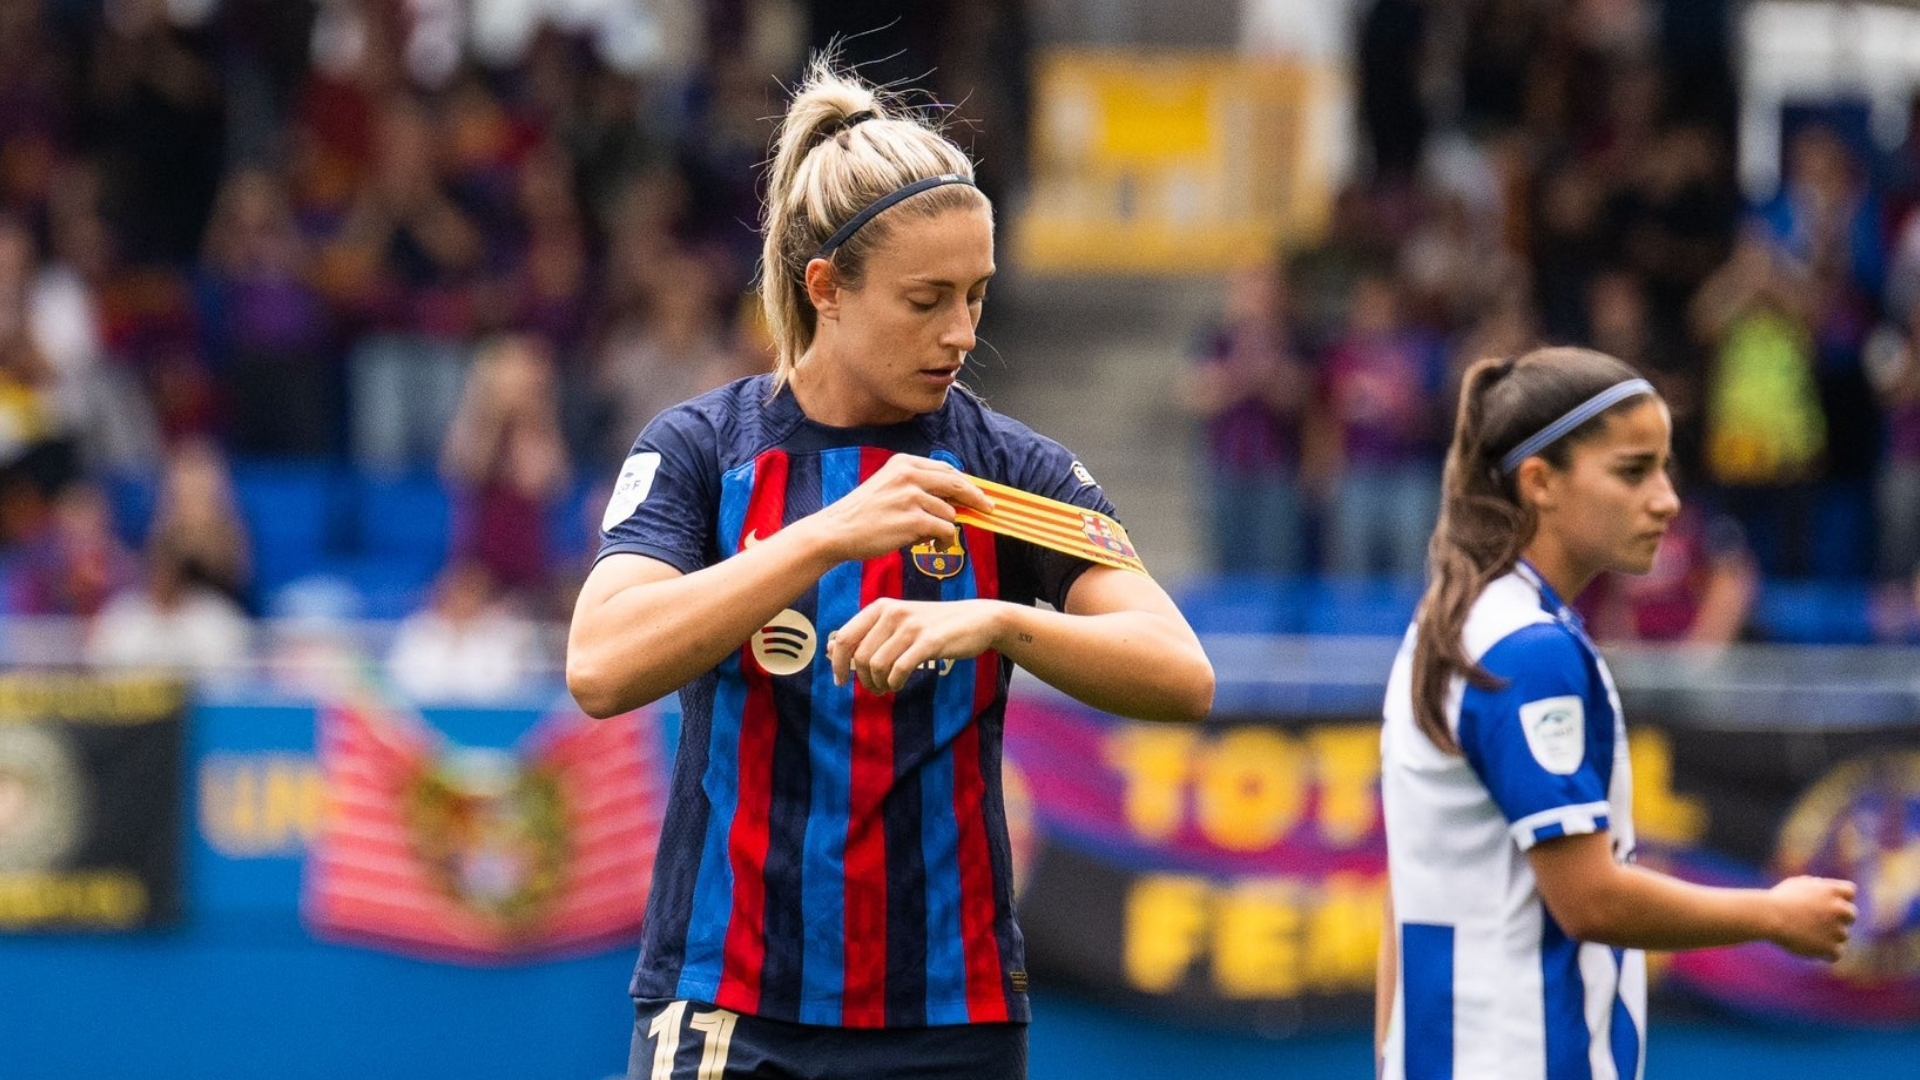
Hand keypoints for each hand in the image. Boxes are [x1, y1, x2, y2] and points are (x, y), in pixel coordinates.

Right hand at [806, 454, 992, 563]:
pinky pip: (945, 530)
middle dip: (976, 498)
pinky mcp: (914, 520)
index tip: (978, 494)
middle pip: (957, 484)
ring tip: (933, 540)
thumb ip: (916, 486)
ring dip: (947, 530)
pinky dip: (944, 541)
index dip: (965, 483)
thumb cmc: (862, 514)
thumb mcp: (887, 486)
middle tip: (988, 509)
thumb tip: (951, 498)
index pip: (945, 470)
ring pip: (950, 513)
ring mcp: (912, 497)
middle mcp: (909, 475)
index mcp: (904, 463)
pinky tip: (933, 546)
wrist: (837, 531)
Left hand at [826, 598, 1004, 694]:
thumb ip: (866, 634)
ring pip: (877, 665)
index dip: (837, 663)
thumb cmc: (935, 625)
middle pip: (859, 656)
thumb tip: (830, 648)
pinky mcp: (929, 641)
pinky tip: (898, 685)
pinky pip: (899, 669)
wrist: (978, 619)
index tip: (840, 681)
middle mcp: (892, 612)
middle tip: (875, 689)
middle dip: (862, 680)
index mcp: (881, 607)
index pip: (843, 637)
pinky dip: (894, 683)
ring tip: (888, 688)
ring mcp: (911, 626)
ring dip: (879, 684)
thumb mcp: (898, 624)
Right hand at [1766, 876, 1856, 960]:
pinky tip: (1809, 947)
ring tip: (1805, 934)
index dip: (1838, 898)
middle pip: (1850, 915)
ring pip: (1842, 935)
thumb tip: (1823, 890)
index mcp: (1832, 891)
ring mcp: (1838, 929)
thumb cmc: (1778, 900)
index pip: (1849, 892)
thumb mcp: (1797, 885)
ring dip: (1829, 936)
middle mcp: (1839, 909)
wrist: (1770, 917)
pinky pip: (1836, 953)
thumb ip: (1816, 887)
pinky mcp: (1831, 948)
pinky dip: (1825, 953)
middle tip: (1817, 922)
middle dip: (1837, 918)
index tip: (1824, 903)